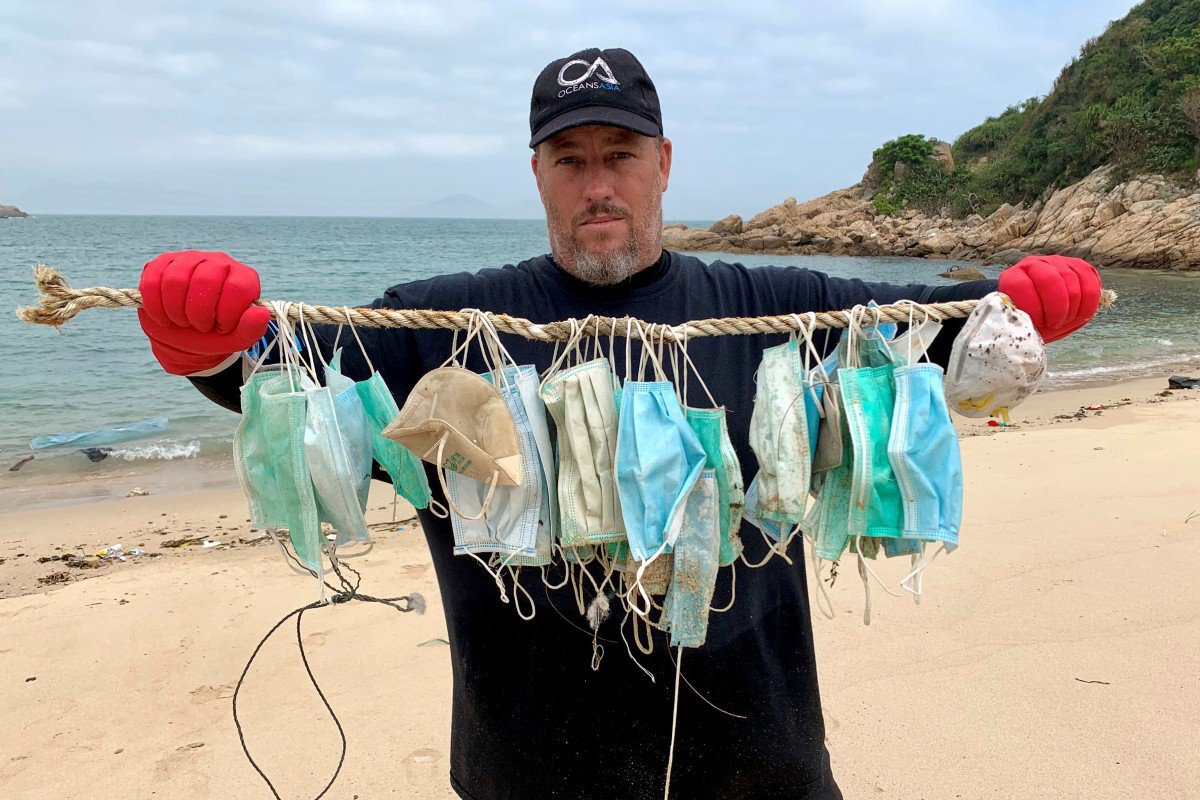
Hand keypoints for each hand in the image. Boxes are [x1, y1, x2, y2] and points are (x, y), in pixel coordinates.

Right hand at [137, 251, 270, 374]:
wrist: (186, 335)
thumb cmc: (216, 334)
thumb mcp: (237, 338)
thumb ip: (252, 329)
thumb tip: (261, 314)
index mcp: (243, 277)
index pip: (237, 287)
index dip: (227, 313)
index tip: (222, 327)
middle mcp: (218, 261)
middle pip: (205, 280)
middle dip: (199, 313)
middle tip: (199, 326)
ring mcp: (189, 258)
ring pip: (175, 279)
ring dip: (176, 311)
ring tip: (182, 322)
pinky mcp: (162, 263)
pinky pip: (152, 281)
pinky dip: (156, 307)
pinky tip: (165, 318)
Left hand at [998, 255, 1101, 343]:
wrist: (1044, 311)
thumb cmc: (1031, 321)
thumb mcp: (1023, 325)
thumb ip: (1025, 322)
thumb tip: (1033, 322)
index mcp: (1012, 278)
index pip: (1020, 286)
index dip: (1032, 308)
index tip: (1037, 323)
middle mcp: (1033, 264)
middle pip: (1049, 279)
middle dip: (1056, 308)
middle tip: (1055, 324)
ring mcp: (1056, 262)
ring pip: (1071, 279)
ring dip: (1073, 307)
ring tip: (1067, 321)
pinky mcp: (1078, 265)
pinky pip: (1090, 280)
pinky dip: (1090, 301)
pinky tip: (1083, 315)